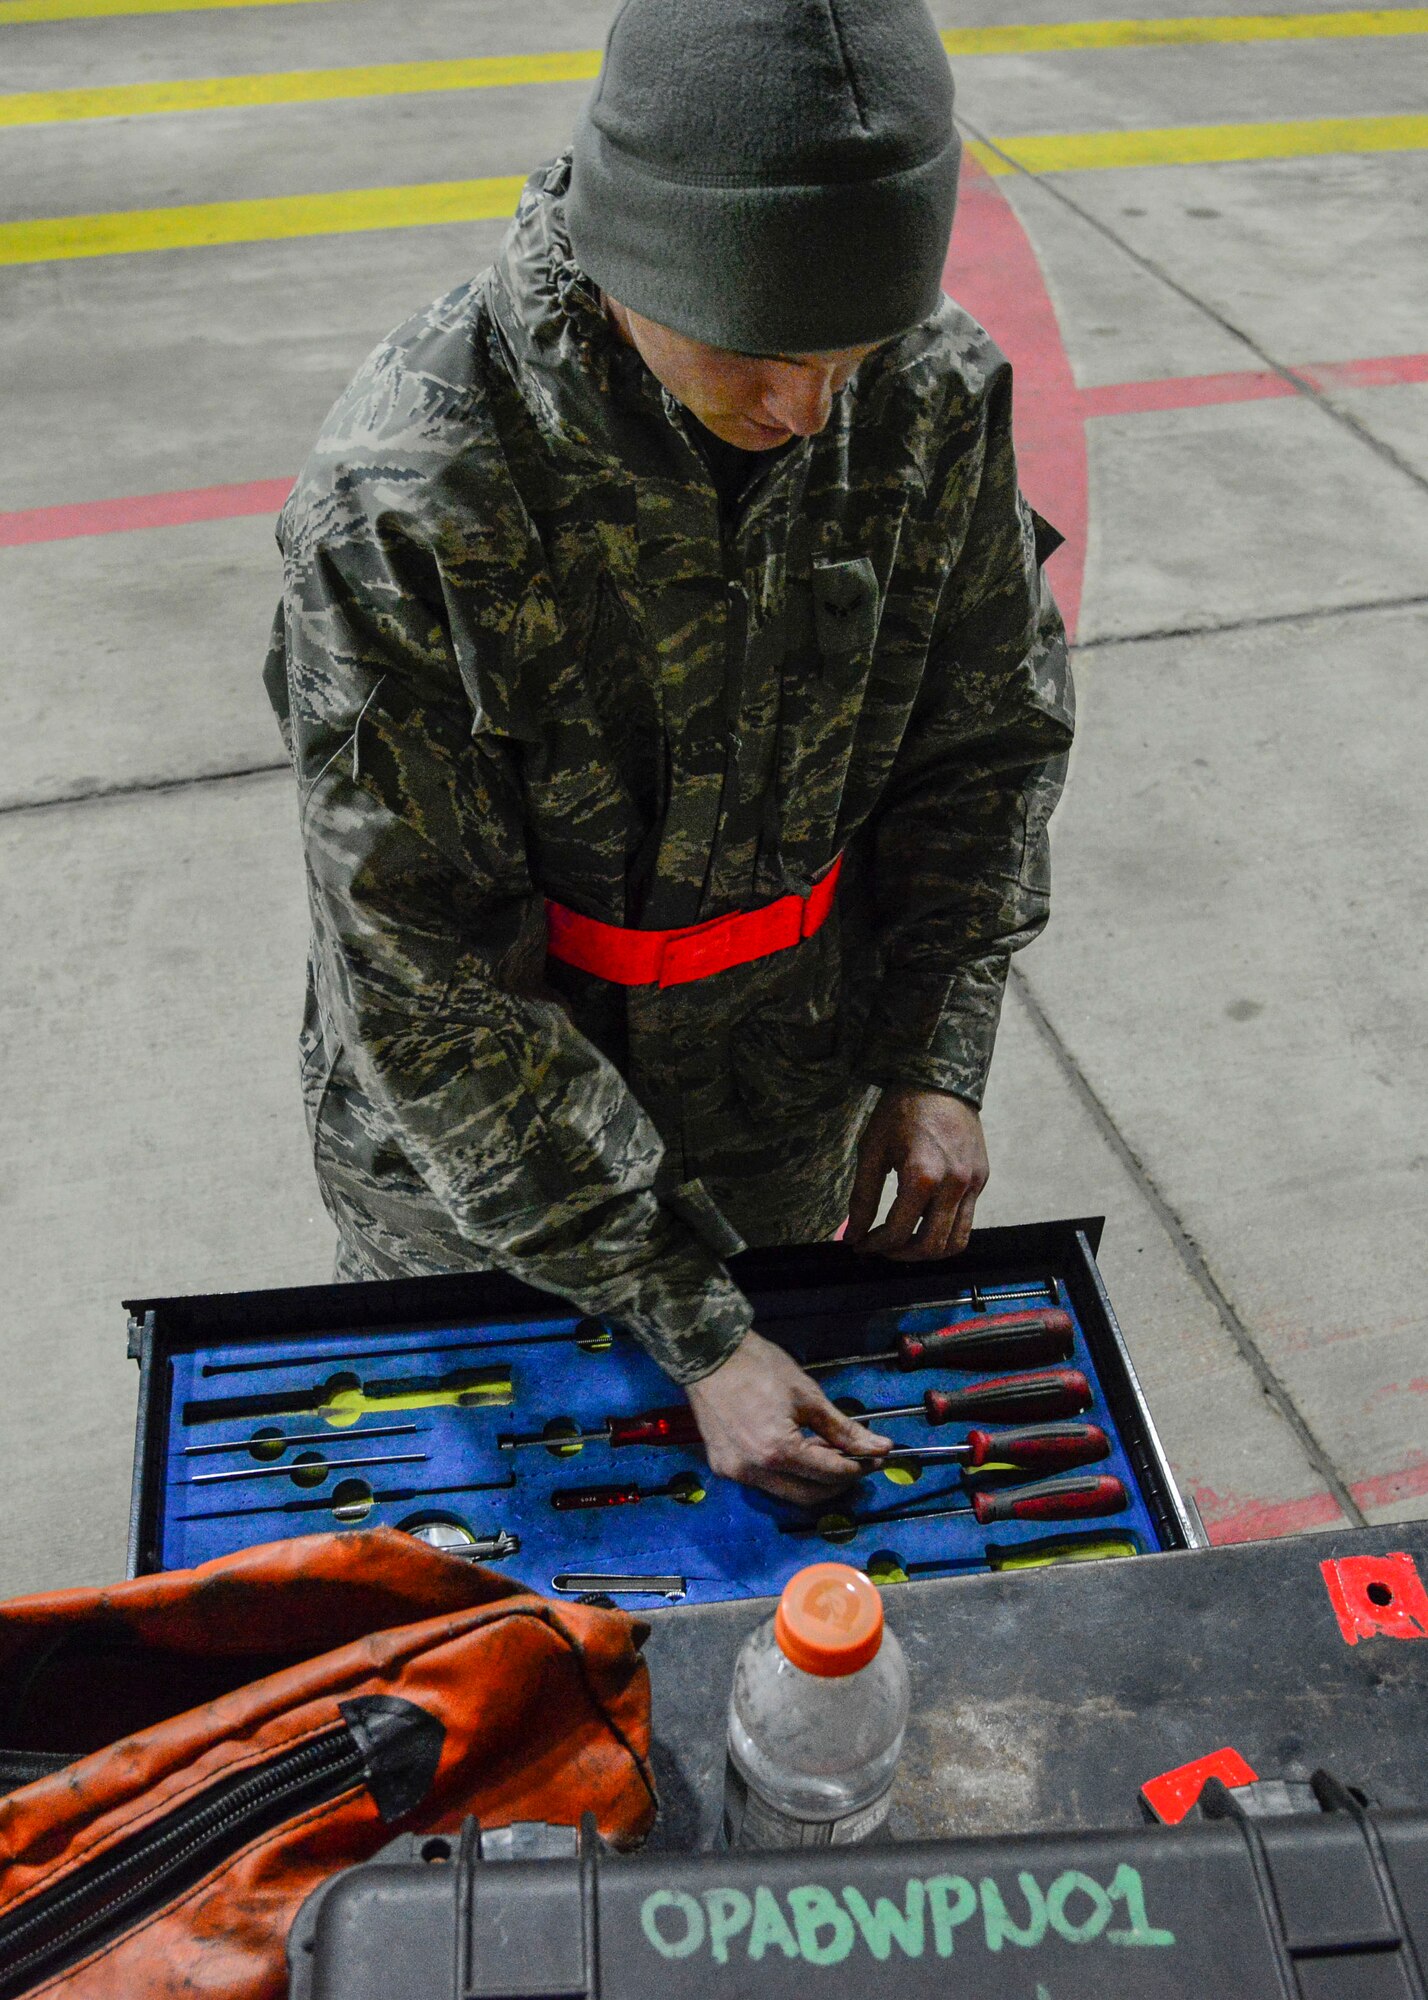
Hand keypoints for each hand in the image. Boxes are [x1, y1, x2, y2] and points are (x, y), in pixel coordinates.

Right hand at [685, 1330, 891, 1506]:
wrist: (708, 1353)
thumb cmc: (759, 1366)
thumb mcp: (808, 1396)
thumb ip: (844, 1428)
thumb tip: (880, 1446)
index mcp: (777, 1451)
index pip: (831, 1474)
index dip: (860, 1468)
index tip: (877, 1457)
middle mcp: (754, 1471)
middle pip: (810, 1496)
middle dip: (839, 1482)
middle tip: (858, 1461)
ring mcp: (735, 1473)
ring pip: (786, 1493)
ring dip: (813, 1480)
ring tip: (829, 1453)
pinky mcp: (722, 1467)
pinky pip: (764, 1482)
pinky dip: (787, 1474)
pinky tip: (798, 1452)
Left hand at [844, 1086, 988, 1259]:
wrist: (939, 1079)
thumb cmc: (901, 1111)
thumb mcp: (872, 1150)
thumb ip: (863, 1197)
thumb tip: (853, 1235)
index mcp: (923, 1176)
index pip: (899, 1231)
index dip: (875, 1245)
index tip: (861, 1245)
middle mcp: (954, 1184)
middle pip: (930, 1246)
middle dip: (901, 1254)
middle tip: (882, 1248)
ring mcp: (972, 1183)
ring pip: (956, 1241)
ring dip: (928, 1251)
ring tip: (905, 1242)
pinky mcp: (982, 1178)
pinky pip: (967, 1220)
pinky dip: (945, 1230)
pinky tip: (923, 1219)